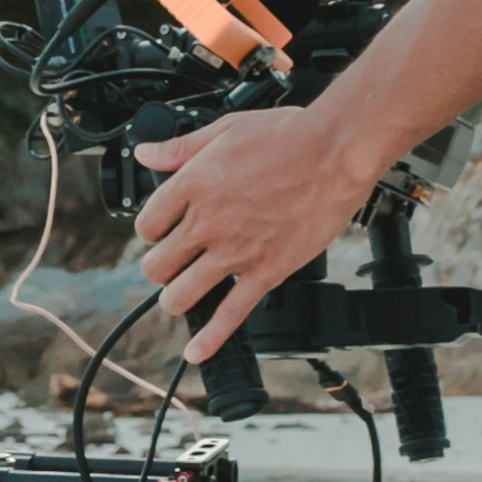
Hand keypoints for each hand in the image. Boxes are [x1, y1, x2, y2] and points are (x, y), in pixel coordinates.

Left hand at [130, 99, 373, 357]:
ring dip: (174, 299)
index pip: (146, 226)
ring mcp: (235, 252)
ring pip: (181, 294)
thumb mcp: (225, 129)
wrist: (336, 152)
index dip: (151, 231)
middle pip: (157, 265)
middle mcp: (207, 223)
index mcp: (193, 186)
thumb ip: (180, 148)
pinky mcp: (265, 272)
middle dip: (160, 267)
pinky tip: (197, 351)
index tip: (162, 232)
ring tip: (181, 295)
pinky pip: (230, 315)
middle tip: (172, 264)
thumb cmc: (288, 136)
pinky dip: (209, 339)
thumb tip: (145, 152)